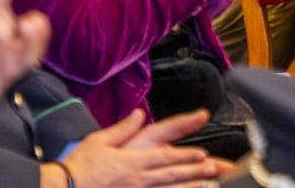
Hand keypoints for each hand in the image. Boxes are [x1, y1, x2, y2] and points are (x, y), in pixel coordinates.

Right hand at [59, 110, 220, 187]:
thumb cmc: (80, 166)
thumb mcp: (99, 140)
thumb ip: (123, 128)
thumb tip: (138, 114)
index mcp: (132, 161)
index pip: (165, 157)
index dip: (185, 156)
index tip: (202, 154)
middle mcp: (138, 179)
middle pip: (172, 174)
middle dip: (195, 170)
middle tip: (214, 168)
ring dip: (188, 185)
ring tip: (207, 182)